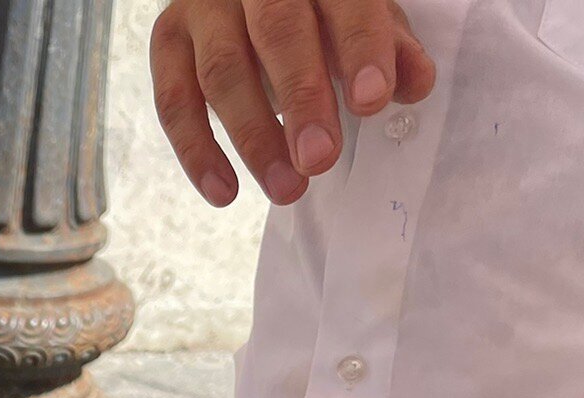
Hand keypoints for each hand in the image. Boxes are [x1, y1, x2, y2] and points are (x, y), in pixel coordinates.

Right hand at [150, 0, 436, 205]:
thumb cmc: (315, 10)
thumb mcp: (359, 17)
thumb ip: (388, 48)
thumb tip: (415, 84)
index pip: (342, 0)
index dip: (359, 48)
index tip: (371, 103)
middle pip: (276, 31)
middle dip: (302, 99)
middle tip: (320, 159)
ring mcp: (203, 6)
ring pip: (221, 70)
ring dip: (253, 136)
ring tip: (286, 188)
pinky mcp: (168, 38)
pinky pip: (173, 100)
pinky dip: (197, 151)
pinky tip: (225, 192)